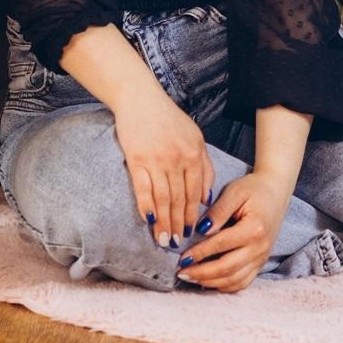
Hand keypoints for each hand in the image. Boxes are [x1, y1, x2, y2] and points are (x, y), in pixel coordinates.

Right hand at [112, 93, 213, 250]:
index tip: (192, 233)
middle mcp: (178, 159)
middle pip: (180, 199)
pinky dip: (145, 206)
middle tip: (178, 244)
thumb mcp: (196, 138)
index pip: (195, 193)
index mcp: (194, 155)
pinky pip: (142, 188)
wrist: (140, 98)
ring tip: (163, 239)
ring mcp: (157, 160)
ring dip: (163, 221)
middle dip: (179, 224)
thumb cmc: (169, 118)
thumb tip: (206, 198)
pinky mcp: (137, 159)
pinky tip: (148, 220)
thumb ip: (204, 167)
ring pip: (163, 198)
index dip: (193, 215)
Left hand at [176, 170, 294, 292]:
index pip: (221, 244)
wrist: (276, 193)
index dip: (199, 252)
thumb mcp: (235, 191)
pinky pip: (242, 283)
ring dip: (210, 282)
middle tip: (181, 273)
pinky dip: (224, 286)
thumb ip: (218, 211)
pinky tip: (208, 282)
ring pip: (234, 280)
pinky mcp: (260, 263)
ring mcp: (262, 258)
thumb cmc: (253, 189)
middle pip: (227, 268)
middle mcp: (260, 248)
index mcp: (254, 228)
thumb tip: (201, 230)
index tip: (181, 257)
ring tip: (190, 278)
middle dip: (201, 273)